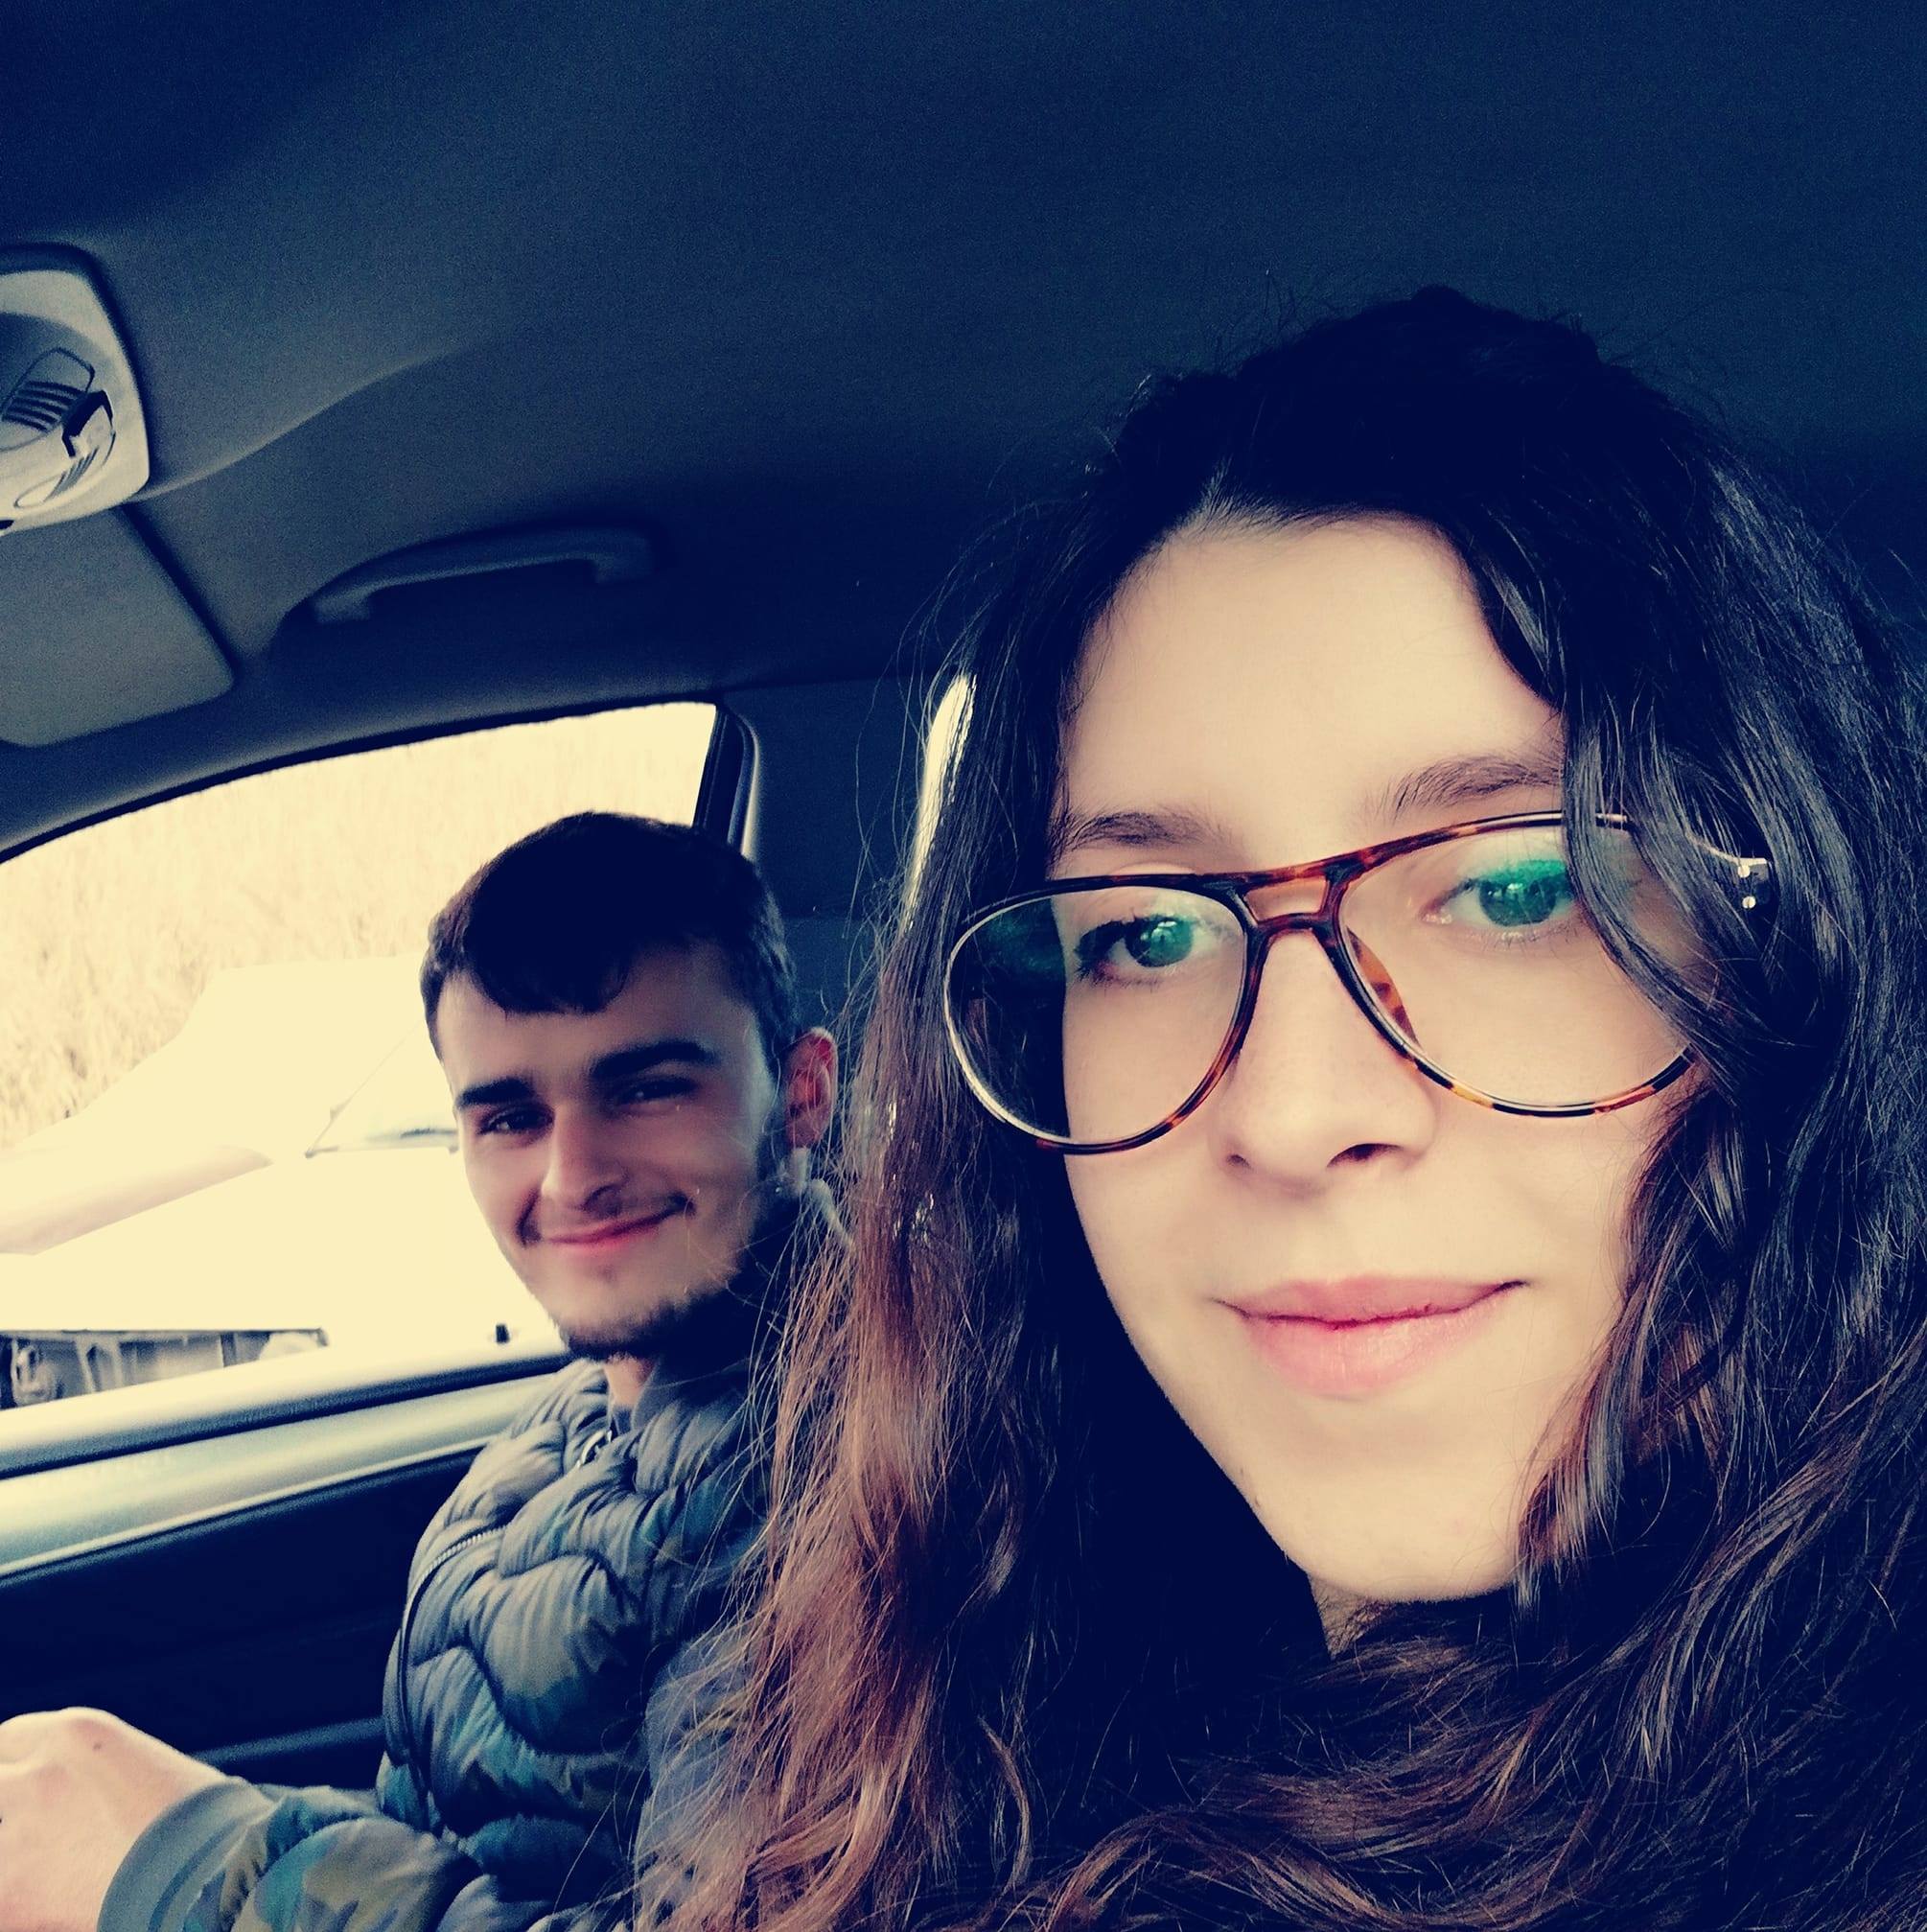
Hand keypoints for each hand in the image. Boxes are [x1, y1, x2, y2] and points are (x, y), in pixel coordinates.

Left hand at [0, 1708, 224, 1931]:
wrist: (209, 1872)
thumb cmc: (202, 1822)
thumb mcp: (145, 1771)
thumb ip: (97, 1778)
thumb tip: (81, 1807)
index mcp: (75, 1732)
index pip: (7, 1742)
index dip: (12, 1769)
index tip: (20, 1789)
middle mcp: (37, 1773)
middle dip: (6, 1805)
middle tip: (34, 1835)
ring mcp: (17, 1833)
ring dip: (14, 1862)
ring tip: (52, 1876)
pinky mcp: (9, 1895)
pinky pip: (0, 1903)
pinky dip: (17, 1909)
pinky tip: (46, 1912)